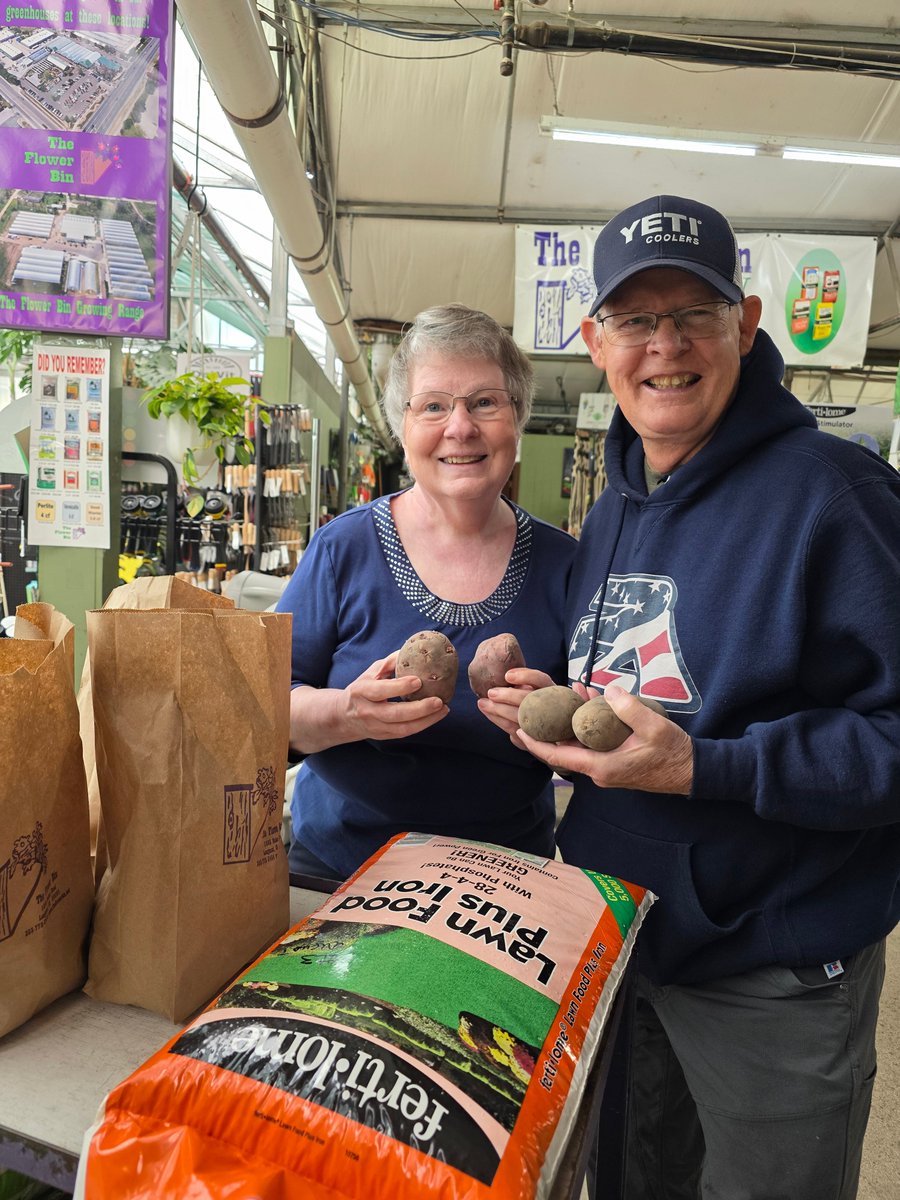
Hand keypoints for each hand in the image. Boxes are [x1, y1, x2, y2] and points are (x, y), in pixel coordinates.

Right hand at [289, 651, 448, 752]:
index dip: (399, 687)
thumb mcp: (371, 672)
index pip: (381, 691)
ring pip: (403, 728)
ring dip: (426, 720)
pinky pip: (406, 733)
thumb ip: (391, 662)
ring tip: (444, 709)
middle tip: (438, 701)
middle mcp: (367, 712)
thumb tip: (412, 650)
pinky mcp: (384, 736)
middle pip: (395, 714)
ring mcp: (376, 727)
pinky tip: (437, 715)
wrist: (344, 717)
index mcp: (361, 692)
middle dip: (419, 709)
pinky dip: (423, 725)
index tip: (418, 680)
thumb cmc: (363, 689)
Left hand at [477, 667, 554, 741]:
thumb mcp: (534, 689)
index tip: (507, 676)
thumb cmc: (535, 704)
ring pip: (520, 717)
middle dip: (508, 696)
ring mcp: (543, 725)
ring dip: (498, 710)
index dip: (526, 676)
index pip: (541, 680)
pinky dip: (498, 720)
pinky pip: (513, 730)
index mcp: (552, 691)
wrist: (548, 734)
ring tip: (482, 703)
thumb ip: (525, 680)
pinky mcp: (533, 738)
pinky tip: (488, 713)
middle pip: (530, 700)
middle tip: (491, 692)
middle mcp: (551, 708)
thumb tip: (507, 674)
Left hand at [516, 684, 693, 793]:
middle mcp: (598, 770)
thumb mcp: (653, 727)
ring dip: (570, 720)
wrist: (692, 771)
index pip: (558, 756)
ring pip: (578, 742)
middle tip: (533, 705)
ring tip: (565, 693)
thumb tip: (607, 691)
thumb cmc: (673, 752)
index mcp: (602, 766)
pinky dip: (587, 722)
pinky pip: (592, 741)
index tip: (516, 730)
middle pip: (563, 749)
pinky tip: (589, 698)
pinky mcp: (613, 761)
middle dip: (548, 726)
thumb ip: (628, 709)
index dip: (535, 743)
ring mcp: (605, 766)